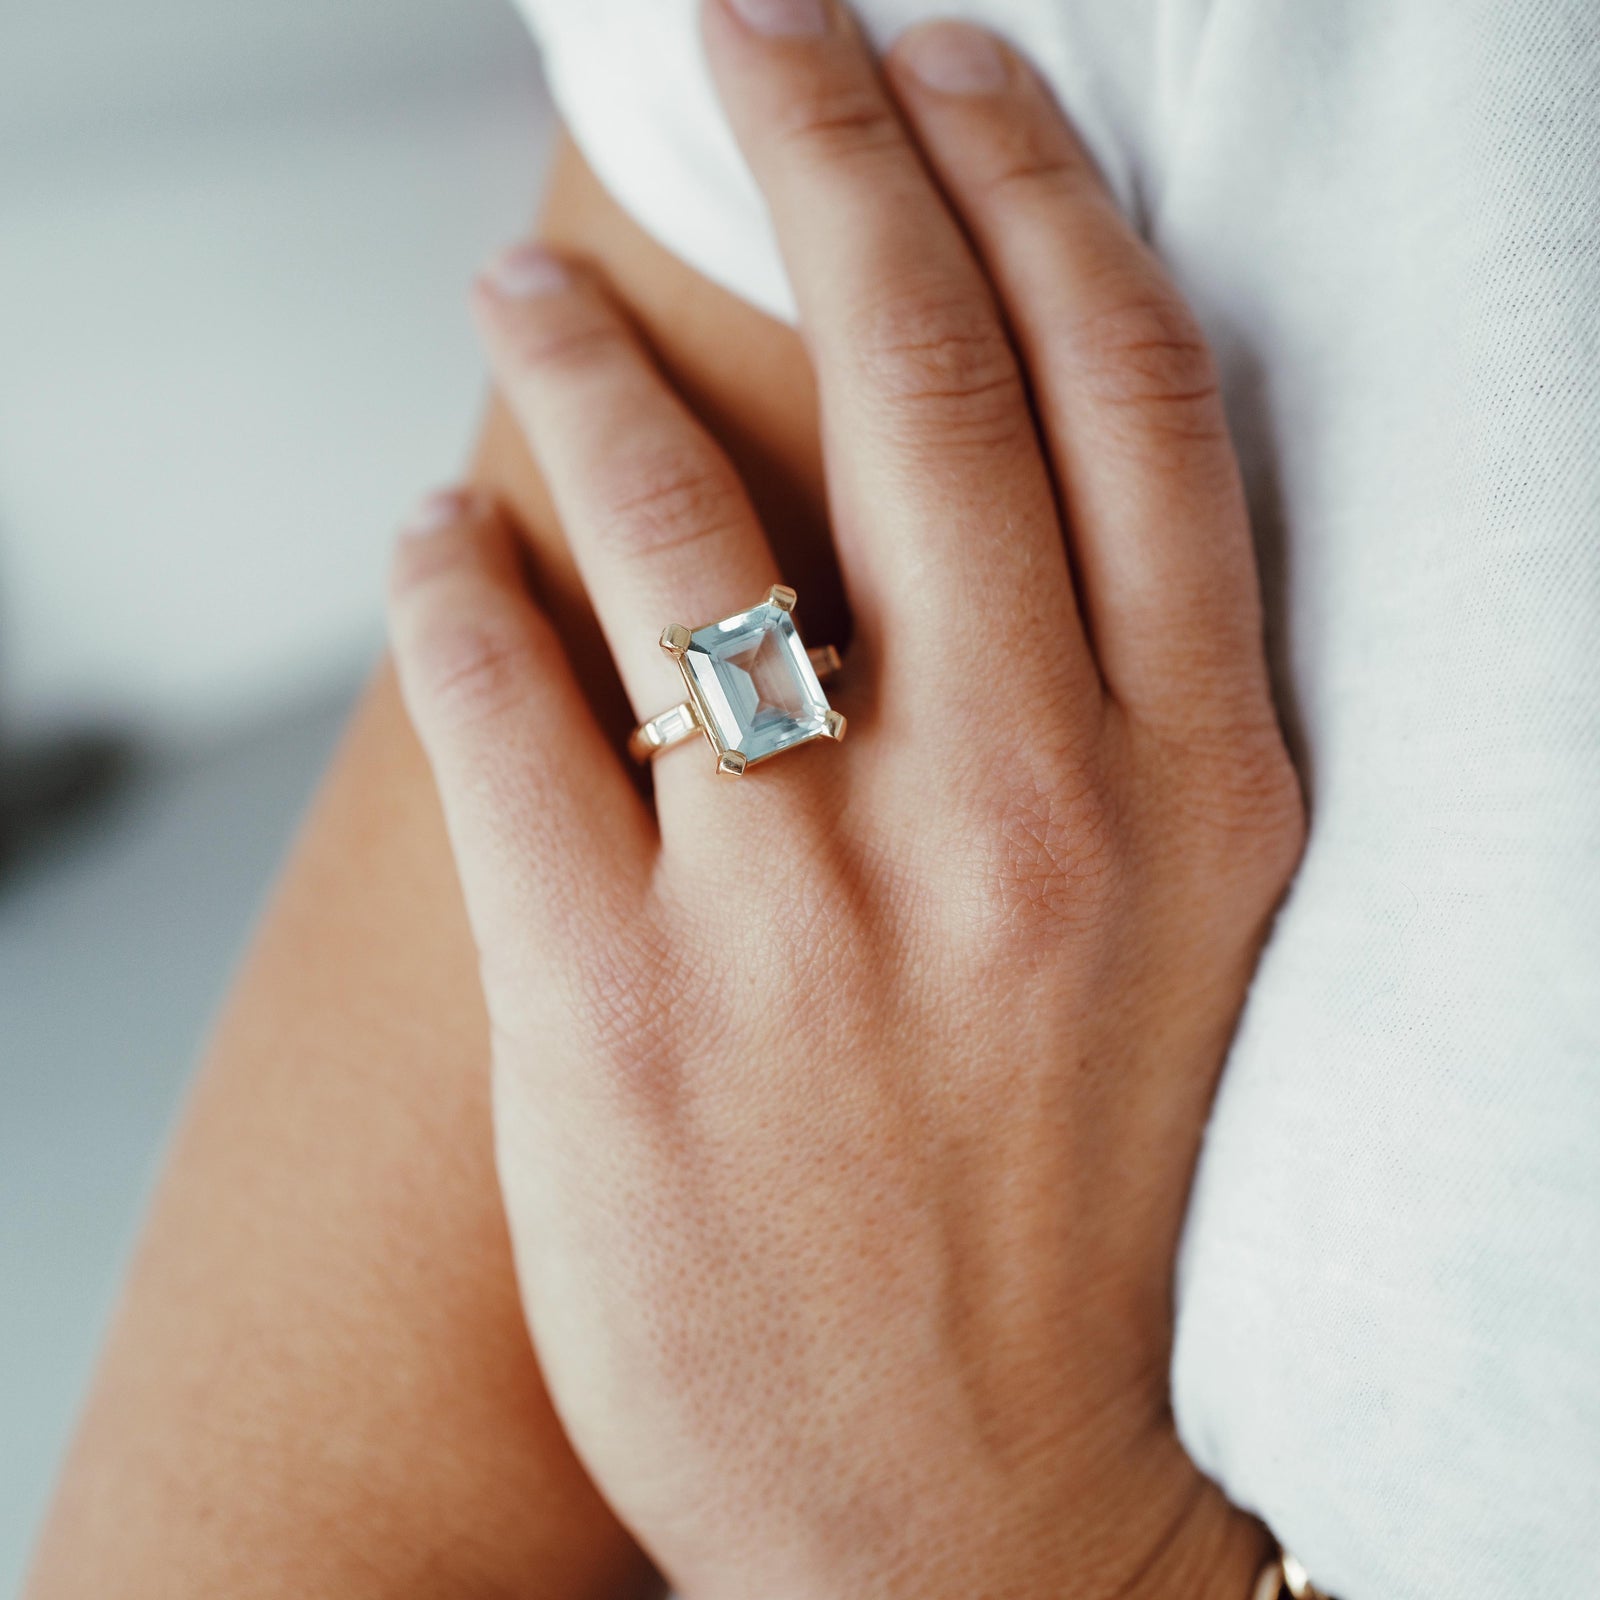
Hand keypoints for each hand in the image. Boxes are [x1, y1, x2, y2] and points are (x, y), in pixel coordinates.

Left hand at [388, 5, 1303, 1597]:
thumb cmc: (1080, 1197)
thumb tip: (983, 464)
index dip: (1026, 180)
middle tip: (754, 22)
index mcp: (1192, 782)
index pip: (1122, 389)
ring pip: (671, 517)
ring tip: (519, 280)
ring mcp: (810, 912)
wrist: (978, 1504)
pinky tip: (431, 541)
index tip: (944, 62)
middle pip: (920, 378)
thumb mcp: (1177, 923)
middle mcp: (1020, 813)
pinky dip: (447, 585)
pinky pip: (500, 706)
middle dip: (831, 140)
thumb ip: (1111, 689)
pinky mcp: (618, 1012)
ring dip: (576, 358)